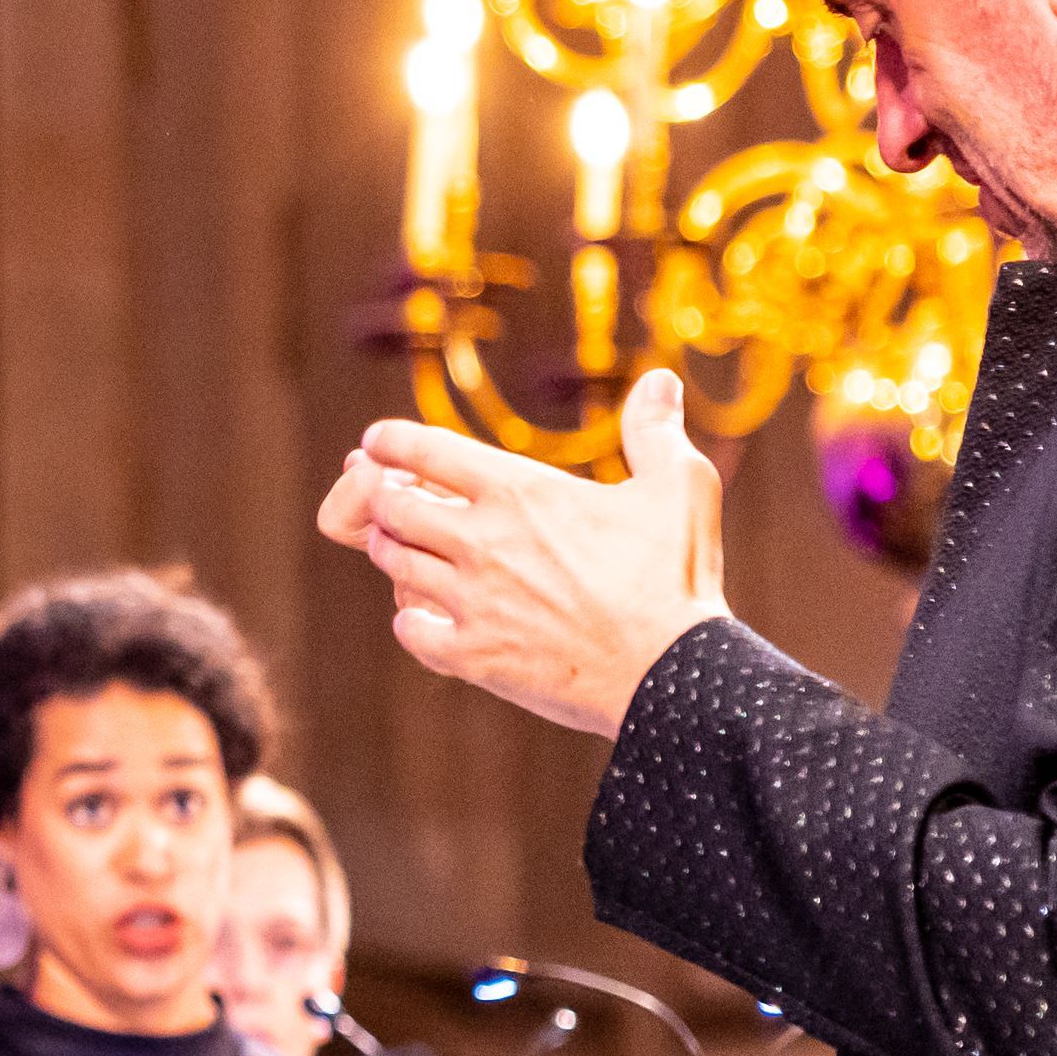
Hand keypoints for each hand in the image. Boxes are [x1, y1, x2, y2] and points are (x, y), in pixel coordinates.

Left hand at [318, 367, 729, 735]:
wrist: (673, 676)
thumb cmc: (676, 577)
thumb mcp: (680, 488)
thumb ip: (656, 430)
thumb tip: (661, 379)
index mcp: (520, 491)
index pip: (424, 450)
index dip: (389, 441)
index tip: (376, 441)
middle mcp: (481, 541)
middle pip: (391, 506)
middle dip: (379, 496)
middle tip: (381, 494)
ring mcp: (470, 600)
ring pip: (394, 563)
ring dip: (391, 550)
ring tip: (397, 545)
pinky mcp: (470, 655)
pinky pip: (408, 629)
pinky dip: (410, 619)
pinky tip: (424, 616)